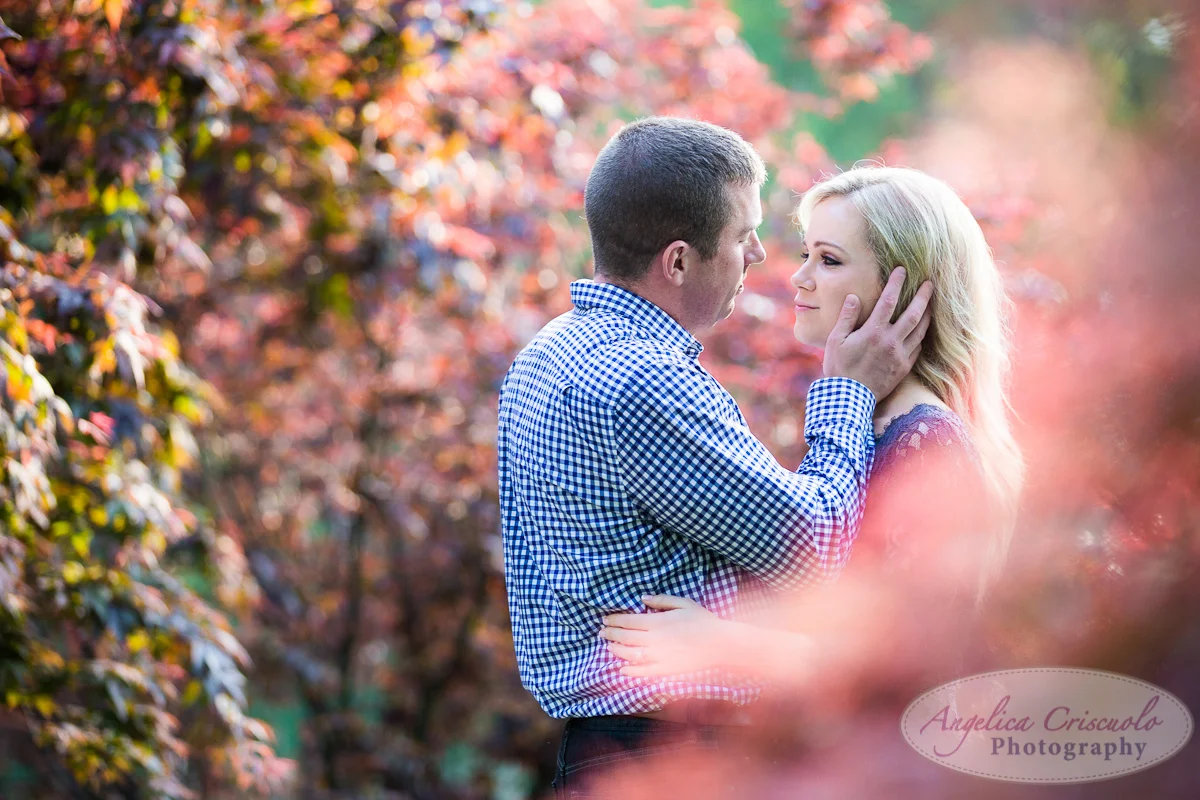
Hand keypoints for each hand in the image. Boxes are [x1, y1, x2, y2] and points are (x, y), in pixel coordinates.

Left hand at [599, 594, 727, 677]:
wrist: (720, 644)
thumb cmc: (702, 620)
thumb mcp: (683, 603)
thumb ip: (661, 600)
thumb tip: (642, 597)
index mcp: (657, 622)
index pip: (628, 621)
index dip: (614, 620)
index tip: (605, 619)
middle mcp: (654, 640)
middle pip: (625, 637)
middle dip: (610, 634)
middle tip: (602, 631)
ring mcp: (658, 657)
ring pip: (629, 654)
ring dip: (616, 650)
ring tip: (609, 646)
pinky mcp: (664, 670)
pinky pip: (642, 672)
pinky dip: (630, 671)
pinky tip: (622, 669)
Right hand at [822, 267, 932, 399]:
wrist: (849, 398)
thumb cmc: (839, 369)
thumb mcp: (835, 341)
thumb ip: (847, 318)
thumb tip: (854, 297)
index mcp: (873, 332)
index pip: (889, 301)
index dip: (897, 283)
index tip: (902, 270)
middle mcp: (891, 341)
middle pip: (914, 313)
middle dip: (923, 296)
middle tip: (930, 283)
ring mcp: (900, 355)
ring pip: (920, 330)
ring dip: (927, 314)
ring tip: (931, 304)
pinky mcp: (904, 368)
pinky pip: (918, 348)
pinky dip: (921, 336)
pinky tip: (921, 330)